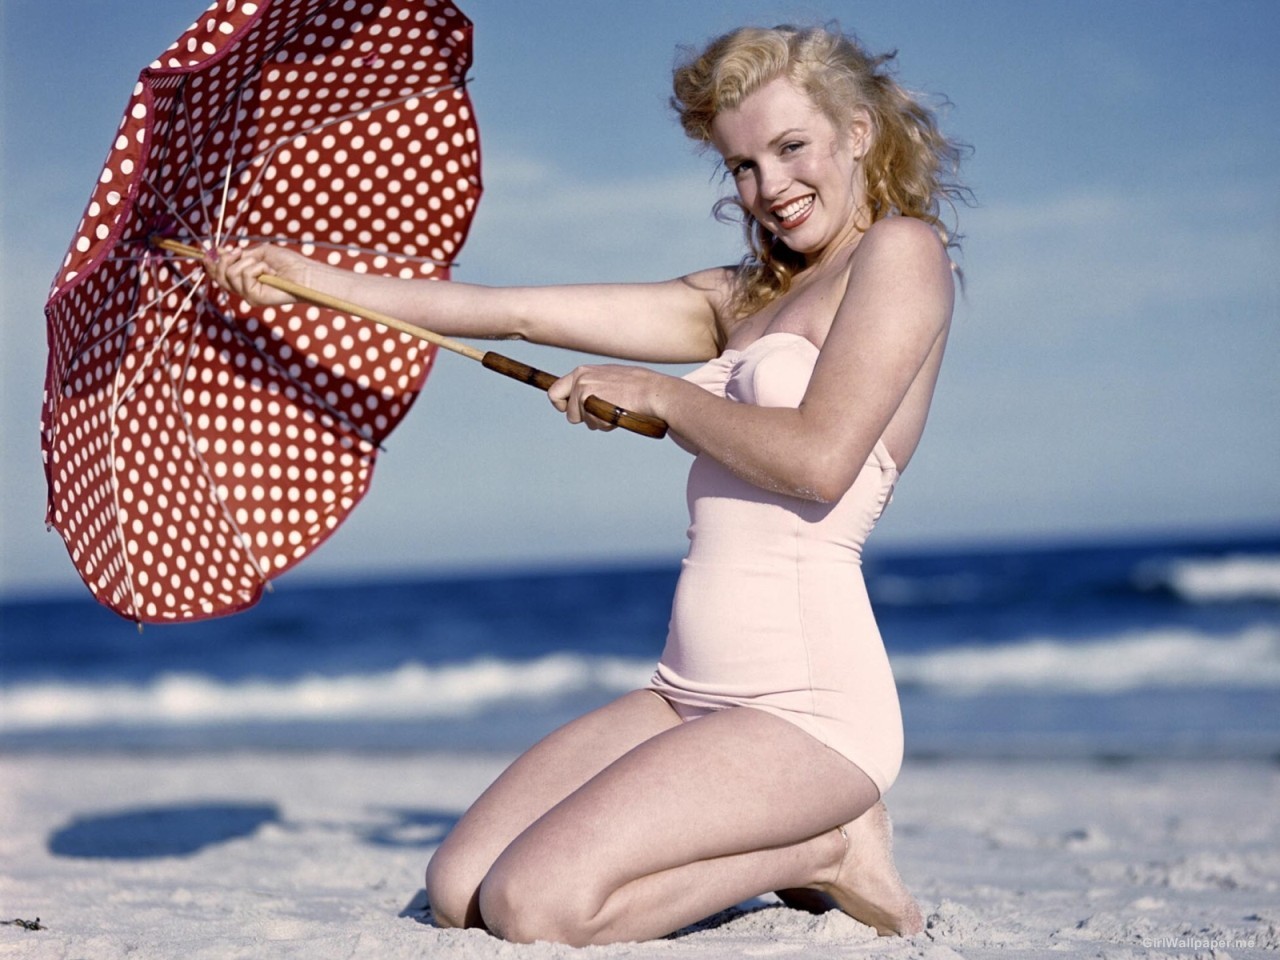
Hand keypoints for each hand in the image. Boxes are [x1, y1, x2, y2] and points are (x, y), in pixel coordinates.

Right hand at [203, 244, 309, 306]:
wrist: (304, 273)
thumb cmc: (287, 263)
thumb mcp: (258, 253)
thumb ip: (238, 255)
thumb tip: (216, 251)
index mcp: (242, 279)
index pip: (217, 274)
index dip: (211, 262)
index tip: (210, 250)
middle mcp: (243, 289)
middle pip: (218, 274)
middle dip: (226, 259)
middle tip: (241, 252)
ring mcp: (248, 295)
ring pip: (230, 273)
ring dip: (249, 262)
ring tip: (265, 266)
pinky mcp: (254, 298)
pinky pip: (244, 276)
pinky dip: (258, 267)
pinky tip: (270, 272)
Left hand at [547, 364, 665, 431]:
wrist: (653, 392)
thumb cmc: (638, 387)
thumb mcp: (610, 377)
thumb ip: (593, 385)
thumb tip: (582, 399)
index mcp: (582, 372)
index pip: (554, 391)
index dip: (561, 405)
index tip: (569, 411)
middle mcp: (579, 379)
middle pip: (568, 412)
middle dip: (583, 417)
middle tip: (602, 413)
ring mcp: (583, 391)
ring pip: (581, 420)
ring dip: (598, 421)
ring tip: (616, 409)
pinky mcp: (590, 403)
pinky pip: (593, 423)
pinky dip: (605, 424)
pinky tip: (618, 413)